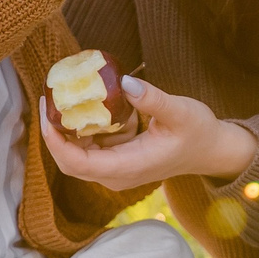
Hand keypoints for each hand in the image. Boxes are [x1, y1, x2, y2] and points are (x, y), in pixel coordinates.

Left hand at [42, 76, 257, 189]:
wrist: (211, 150)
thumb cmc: (199, 132)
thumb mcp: (181, 111)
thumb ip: (153, 99)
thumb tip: (125, 82)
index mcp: (129, 167)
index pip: (78, 163)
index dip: (55, 141)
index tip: (48, 112)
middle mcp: (117, 175)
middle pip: (70, 162)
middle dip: (54, 133)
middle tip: (49, 99)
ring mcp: (116, 170)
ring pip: (77, 154)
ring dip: (68, 128)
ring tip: (64, 95)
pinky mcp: (117, 161)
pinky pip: (90, 147)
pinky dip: (84, 127)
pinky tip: (88, 103)